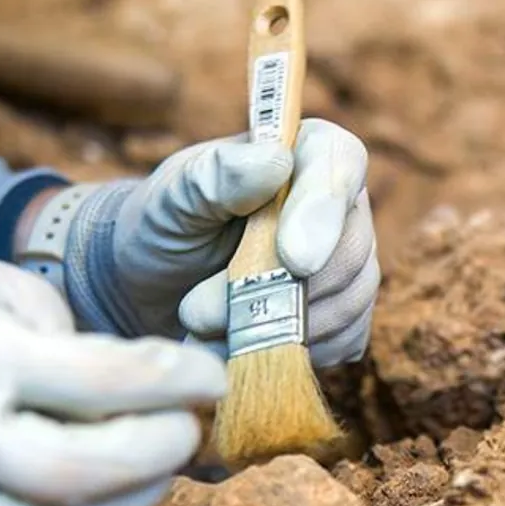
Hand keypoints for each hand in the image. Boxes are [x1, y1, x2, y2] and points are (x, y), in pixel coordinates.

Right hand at [0, 253, 225, 505]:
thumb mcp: (19, 293)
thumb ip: (85, 340)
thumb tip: (161, 383)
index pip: (95, 381)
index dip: (171, 381)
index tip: (213, 376)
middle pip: (71, 474)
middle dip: (153, 451)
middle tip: (191, 425)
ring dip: (133, 501)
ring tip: (166, 460)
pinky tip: (128, 490)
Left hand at [61, 118, 377, 366]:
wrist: (155, 287)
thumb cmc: (163, 227)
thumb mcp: (173, 198)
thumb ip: (217, 176)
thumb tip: (275, 162)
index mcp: (305, 152)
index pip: (341, 165)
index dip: (325, 212)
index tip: (294, 260)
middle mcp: (340, 204)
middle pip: (349, 248)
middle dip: (278, 290)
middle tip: (197, 311)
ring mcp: (349, 261)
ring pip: (349, 301)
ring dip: (276, 328)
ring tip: (203, 331)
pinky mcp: (345, 314)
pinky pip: (343, 339)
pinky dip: (291, 353)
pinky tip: (240, 347)